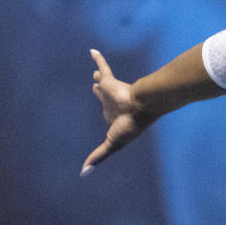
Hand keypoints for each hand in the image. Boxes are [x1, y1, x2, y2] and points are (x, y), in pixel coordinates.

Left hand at [82, 49, 153, 175]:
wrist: (142, 106)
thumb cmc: (131, 125)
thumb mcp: (112, 144)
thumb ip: (99, 155)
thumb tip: (83, 173)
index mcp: (115, 117)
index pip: (107, 113)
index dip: (105, 112)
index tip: (105, 113)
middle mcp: (113, 103)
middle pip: (103, 97)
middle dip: (100, 92)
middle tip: (96, 86)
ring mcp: (112, 91)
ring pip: (103, 83)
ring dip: (100, 77)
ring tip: (96, 73)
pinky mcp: (111, 81)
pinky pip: (102, 66)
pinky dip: (98, 59)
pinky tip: (91, 51)